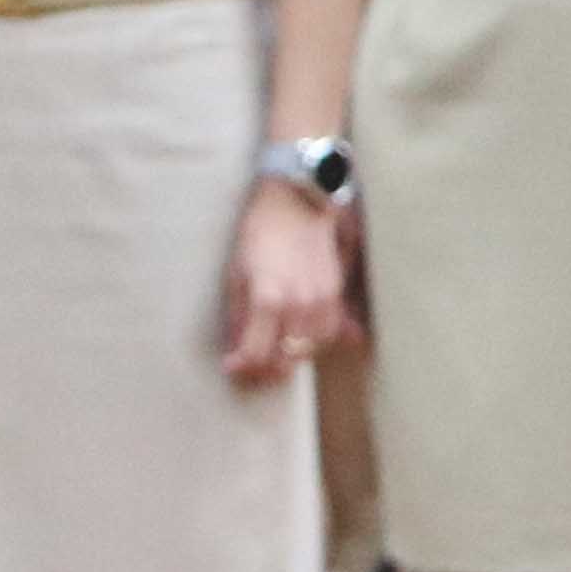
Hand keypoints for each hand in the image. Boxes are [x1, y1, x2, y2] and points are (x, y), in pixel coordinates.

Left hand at [221, 177, 351, 384]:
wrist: (295, 202)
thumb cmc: (259, 234)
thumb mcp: (237, 274)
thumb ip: (240, 315)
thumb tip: (237, 347)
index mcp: (268, 299)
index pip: (257, 353)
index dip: (243, 367)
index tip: (233, 367)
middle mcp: (299, 304)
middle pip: (287, 359)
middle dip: (267, 369)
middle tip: (252, 367)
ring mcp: (322, 300)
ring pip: (311, 349)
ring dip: (292, 356)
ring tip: (274, 351)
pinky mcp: (337, 293)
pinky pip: (331, 331)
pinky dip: (315, 340)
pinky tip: (301, 336)